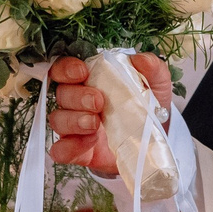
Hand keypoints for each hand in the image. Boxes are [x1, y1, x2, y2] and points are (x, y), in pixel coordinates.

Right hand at [47, 54, 172, 173]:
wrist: (151, 141)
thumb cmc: (146, 107)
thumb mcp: (155, 84)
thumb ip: (151, 68)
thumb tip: (140, 60)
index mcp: (89, 80)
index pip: (64, 69)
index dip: (66, 68)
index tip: (82, 72)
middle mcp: (76, 102)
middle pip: (61, 93)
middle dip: (77, 96)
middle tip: (98, 101)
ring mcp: (74, 128)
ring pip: (57, 120)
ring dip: (74, 120)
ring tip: (95, 123)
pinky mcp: (77, 151)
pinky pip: (60, 150)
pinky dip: (69, 147)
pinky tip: (88, 142)